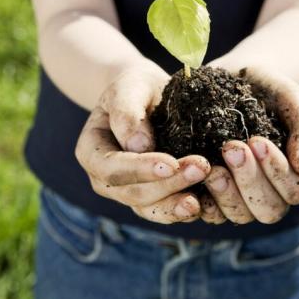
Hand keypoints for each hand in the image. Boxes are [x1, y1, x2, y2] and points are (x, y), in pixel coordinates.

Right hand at [75, 60, 210, 223]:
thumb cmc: (135, 87)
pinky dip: (185, 210)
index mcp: (92, 152)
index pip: (112, 168)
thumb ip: (127, 112)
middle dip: (168, 184)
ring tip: (203, 199)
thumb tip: (138, 146)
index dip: (141, 169)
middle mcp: (105, 179)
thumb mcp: (128, 88)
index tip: (171, 162)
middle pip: (133, 193)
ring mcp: (127, 192)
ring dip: (177, 204)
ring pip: (150, 209)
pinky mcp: (152, 198)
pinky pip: (166, 211)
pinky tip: (207, 204)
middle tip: (201, 167)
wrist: (148, 95)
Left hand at [199, 67, 298, 224]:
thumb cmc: (269, 90)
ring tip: (211, 165)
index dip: (276, 171)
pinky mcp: (213, 194)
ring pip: (240, 215)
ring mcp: (242, 197)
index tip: (256, 140)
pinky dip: (202, 200)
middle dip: (249, 180)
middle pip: (268, 210)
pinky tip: (193, 177)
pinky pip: (210, 212)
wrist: (234, 79)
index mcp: (296, 174)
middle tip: (231, 148)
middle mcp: (271, 192)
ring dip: (226, 193)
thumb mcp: (292, 98)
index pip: (295, 190)